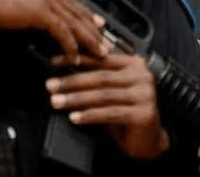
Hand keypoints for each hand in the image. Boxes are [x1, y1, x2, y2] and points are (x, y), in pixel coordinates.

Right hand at [0, 0, 107, 62]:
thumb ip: (26, 2)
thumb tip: (33, 16)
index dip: (85, 13)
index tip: (97, 23)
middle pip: (77, 10)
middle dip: (93, 28)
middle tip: (105, 41)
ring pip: (75, 21)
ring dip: (89, 39)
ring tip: (99, 53)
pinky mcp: (40, 10)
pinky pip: (62, 31)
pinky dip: (70, 46)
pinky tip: (74, 57)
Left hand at [46, 54, 169, 159]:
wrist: (148, 139)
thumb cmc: (128, 114)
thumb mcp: (111, 92)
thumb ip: (96, 82)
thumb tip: (65, 75)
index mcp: (136, 65)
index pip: (103, 60)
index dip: (77, 60)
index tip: (55, 62)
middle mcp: (143, 77)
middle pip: (101, 77)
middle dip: (72, 81)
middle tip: (51, 85)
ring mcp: (145, 95)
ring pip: (103, 95)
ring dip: (76, 98)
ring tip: (57, 101)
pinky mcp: (143, 113)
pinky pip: (110, 113)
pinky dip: (89, 115)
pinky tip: (74, 117)